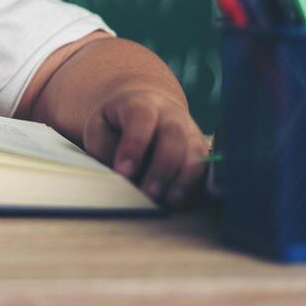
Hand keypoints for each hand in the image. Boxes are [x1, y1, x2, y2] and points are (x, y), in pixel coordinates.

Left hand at [82, 88, 208, 207]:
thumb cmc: (117, 125)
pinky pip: (205, 171)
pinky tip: (179, 202)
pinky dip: (194, 188)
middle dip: (161, 167)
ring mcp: (191, 133)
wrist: (146, 112)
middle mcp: (171, 115)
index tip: (124, 172)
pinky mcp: (202, 152)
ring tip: (167, 202)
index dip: (134, 144)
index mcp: (141, 103)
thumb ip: (106, 148)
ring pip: (195, 154)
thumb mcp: (100, 128)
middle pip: (173, 135)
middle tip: (148, 193)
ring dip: (182, 181)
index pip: (141, 117)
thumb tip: (123, 175)